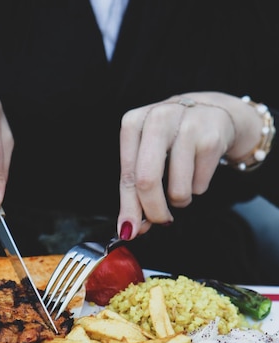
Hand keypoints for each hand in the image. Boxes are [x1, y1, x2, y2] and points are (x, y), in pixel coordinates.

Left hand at [117, 91, 261, 238]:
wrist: (214, 112)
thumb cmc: (172, 136)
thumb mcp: (147, 153)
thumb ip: (136, 189)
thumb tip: (130, 227)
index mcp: (134, 122)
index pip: (128, 176)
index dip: (129, 208)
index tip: (129, 230)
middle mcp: (158, 120)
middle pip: (147, 181)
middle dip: (153, 211)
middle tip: (160, 220)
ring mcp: (187, 127)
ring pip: (178, 189)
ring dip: (180, 200)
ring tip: (182, 183)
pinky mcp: (211, 139)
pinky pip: (200, 186)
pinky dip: (198, 188)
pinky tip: (198, 168)